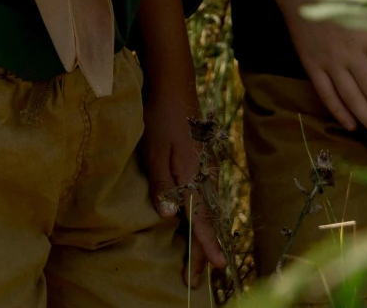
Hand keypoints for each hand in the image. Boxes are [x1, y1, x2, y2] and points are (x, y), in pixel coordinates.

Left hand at [141, 88, 226, 282]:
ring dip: (203, 238)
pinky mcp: (203, 165)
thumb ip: (161, 185)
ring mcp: (207, 170)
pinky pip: (206, 200)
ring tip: (200, 262)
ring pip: (209, 212)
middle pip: (208, 222)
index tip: (212, 269)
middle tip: (196, 279)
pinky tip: (198, 228)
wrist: (175, 87)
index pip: (201, 220)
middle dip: (203, 252)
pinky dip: (203, 220)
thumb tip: (169, 218)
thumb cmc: (160, 118)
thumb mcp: (154, 151)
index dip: (205, 247)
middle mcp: (206, 177)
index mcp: (194, 176)